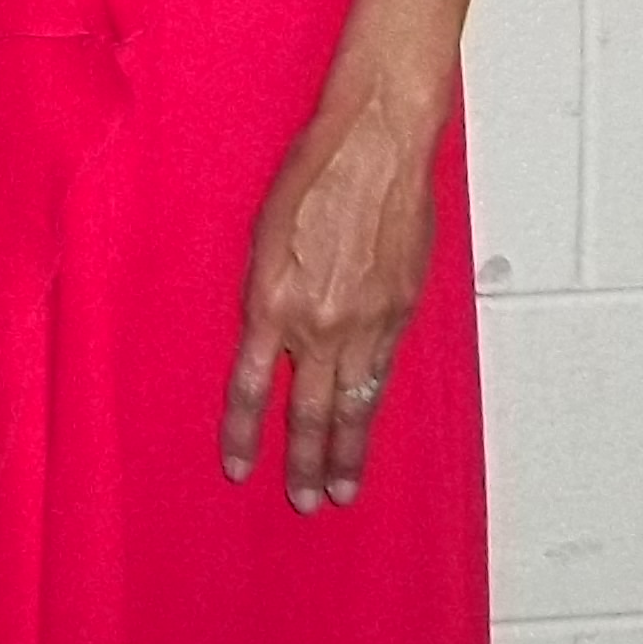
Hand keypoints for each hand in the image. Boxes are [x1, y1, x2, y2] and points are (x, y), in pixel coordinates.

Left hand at [220, 84, 439, 511]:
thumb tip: (268, 338)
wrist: (376, 142)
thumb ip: (264, 294)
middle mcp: (318, 322)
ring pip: (352, 404)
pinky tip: (368, 425)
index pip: (250, 388)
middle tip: (303, 501)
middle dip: (302, 461)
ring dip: (346, 450)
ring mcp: (365, 321)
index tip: (240, 467)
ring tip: (341, 488)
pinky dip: (373, 404)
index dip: (244, 433)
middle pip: (306, 411)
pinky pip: (382, 371)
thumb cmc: (314, 170)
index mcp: (271, 300)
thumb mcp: (263, 233)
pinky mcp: (401, 310)